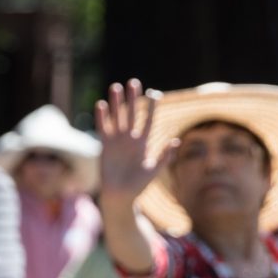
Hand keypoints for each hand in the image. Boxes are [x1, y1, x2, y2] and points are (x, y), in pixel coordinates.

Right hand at [94, 79, 171, 204]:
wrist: (120, 196)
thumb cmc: (138, 185)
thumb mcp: (154, 170)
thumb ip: (164, 156)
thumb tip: (175, 141)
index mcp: (143, 143)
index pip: (149, 121)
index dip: (152, 108)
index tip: (154, 93)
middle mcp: (130, 138)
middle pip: (132, 114)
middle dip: (133, 98)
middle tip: (133, 82)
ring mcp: (117, 141)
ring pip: (117, 117)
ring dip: (116, 103)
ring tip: (115, 87)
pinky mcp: (105, 145)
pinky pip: (104, 128)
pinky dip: (102, 117)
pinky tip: (101, 104)